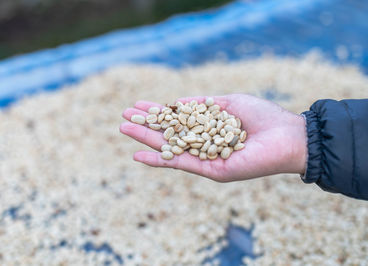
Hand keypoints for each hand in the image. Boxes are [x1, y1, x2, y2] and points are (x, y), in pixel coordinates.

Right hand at [120, 94, 306, 181]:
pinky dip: (160, 160)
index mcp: (208, 129)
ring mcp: (206, 159)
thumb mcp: (228, 103)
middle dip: (146, 126)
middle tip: (123, 116)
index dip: (157, 113)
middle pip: (169, 135)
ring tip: (124, 127)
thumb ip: (202, 105)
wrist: (288, 136)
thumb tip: (176, 103)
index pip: (177, 121)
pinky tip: (139, 155)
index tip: (138, 104)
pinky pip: (182, 164)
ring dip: (145, 140)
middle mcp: (204, 145)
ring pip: (170, 149)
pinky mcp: (212, 171)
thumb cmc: (263, 116)